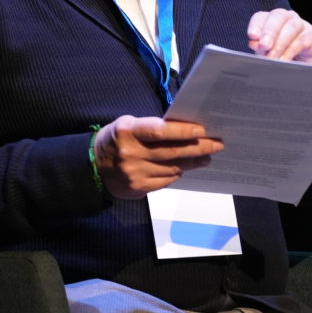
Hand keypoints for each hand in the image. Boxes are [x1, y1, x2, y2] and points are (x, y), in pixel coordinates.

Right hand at [92, 115, 223, 199]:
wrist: (94, 165)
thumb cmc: (118, 139)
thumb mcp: (129, 124)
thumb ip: (153, 127)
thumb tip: (186, 130)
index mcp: (128, 131)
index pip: (161, 131)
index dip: (184, 131)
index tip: (203, 130)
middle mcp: (130, 153)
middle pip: (172, 152)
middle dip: (198, 148)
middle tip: (217, 144)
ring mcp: (134, 173)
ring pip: (173, 168)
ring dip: (191, 162)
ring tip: (204, 157)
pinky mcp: (138, 188)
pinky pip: (166, 181)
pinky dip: (176, 173)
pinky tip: (182, 167)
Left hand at [247, 8, 311, 64]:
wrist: (306, 72)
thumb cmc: (284, 59)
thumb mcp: (268, 53)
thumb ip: (260, 47)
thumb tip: (254, 42)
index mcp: (271, 20)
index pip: (261, 16)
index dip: (256, 24)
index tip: (252, 36)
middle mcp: (287, 18)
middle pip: (278, 16)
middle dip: (269, 31)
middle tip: (264, 45)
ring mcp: (302, 25)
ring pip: (291, 26)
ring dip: (280, 43)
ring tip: (272, 58)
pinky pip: (302, 40)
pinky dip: (290, 51)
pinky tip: (284, 61)